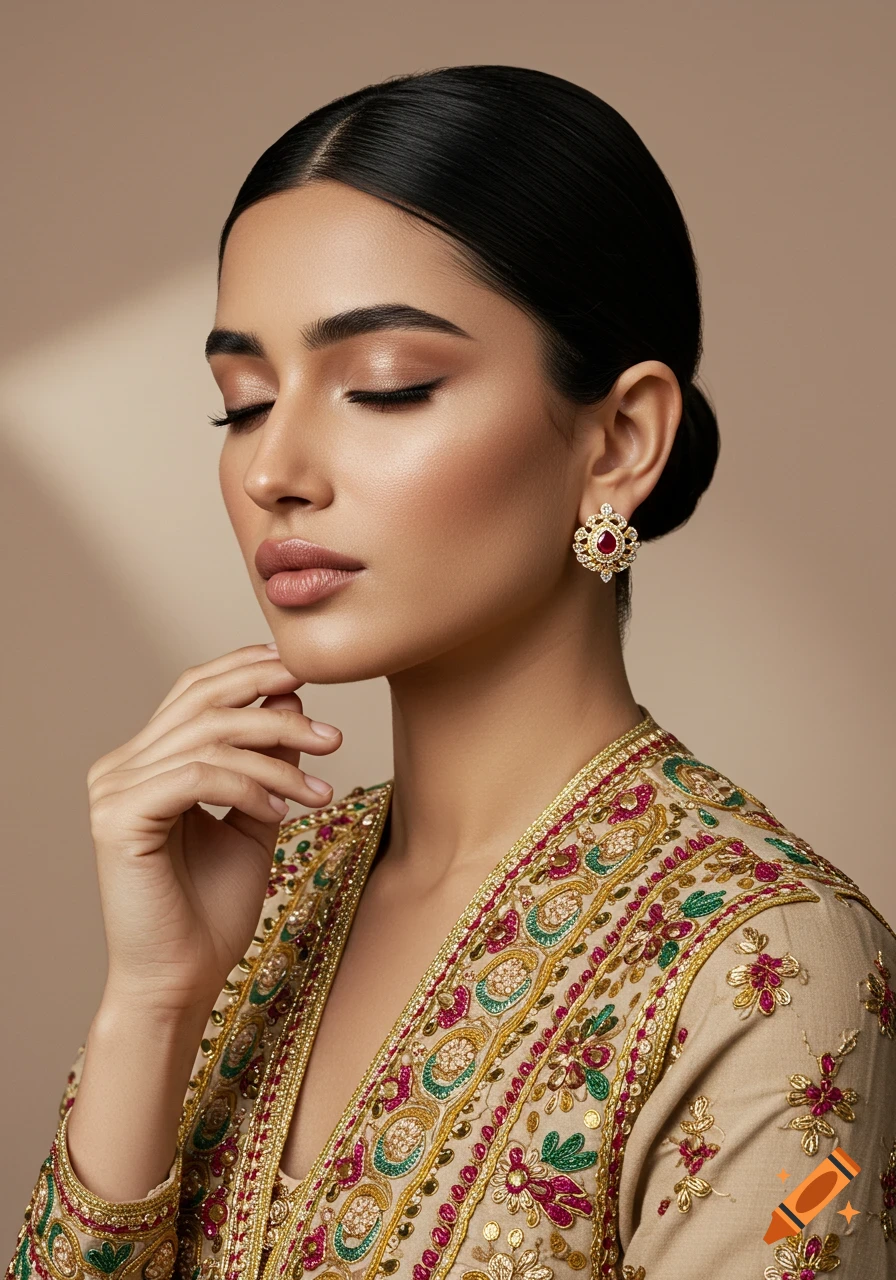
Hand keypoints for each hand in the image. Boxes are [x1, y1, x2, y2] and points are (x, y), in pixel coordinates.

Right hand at [86, 643, 341, 1016]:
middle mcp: (122, 766)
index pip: (195, 689)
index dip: (248, 668)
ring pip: (210, 740)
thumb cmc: (213, 908)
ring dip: (279, 758)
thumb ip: (267, 761)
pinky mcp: (119, 818)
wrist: (183, 980)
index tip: (306, 671)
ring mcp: (115, 789)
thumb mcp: (254, 817)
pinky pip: (198, 776)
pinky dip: (250, 787)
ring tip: (321, 788)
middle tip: (331, 734)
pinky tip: (283, 812)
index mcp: (146, 760)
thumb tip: (290, 698)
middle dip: (274, 706)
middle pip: (203, 702)